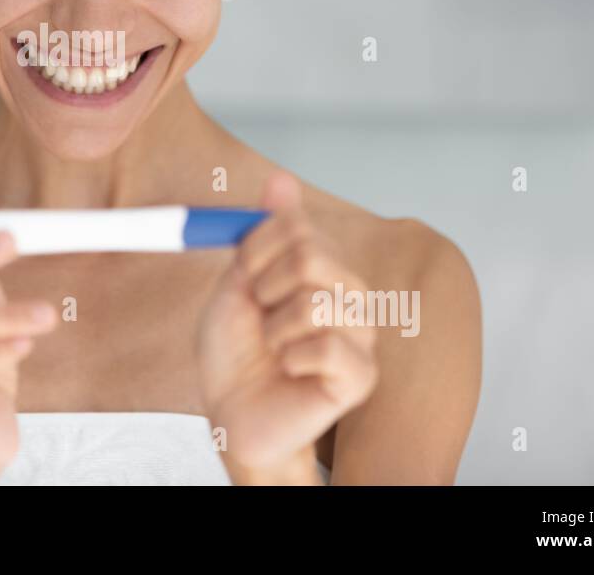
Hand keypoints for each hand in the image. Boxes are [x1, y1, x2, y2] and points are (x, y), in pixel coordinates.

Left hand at [197, 171, 378, 479]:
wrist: (232, 414)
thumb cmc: (235, 353)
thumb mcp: (236, 283)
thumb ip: (260, 233)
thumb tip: (281, 178)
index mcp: (322, 266)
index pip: (297, 223)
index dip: (255, 250)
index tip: (244, 279)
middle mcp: (349, 293)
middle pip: (311, 255)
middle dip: (264, 287)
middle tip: (260, 316)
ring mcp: (361, 334)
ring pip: (315, 302)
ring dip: (273, 329)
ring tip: (273, 348)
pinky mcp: (361, 375)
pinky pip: (327, 346)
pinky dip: (291, 359)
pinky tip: (290, 371)